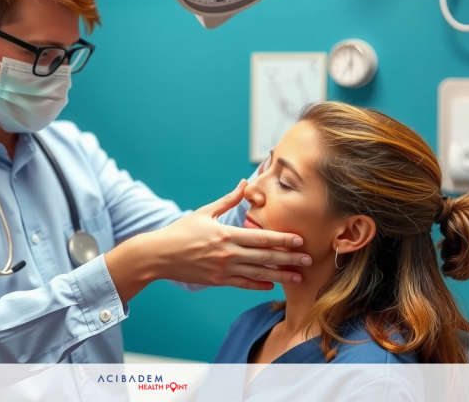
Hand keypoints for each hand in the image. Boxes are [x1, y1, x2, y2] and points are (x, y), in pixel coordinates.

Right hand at [146, 179, 309, 289]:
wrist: (159, 255)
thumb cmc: (181, 231)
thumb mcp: (204, 212)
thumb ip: (228, 200)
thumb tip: (244, 184)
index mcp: (226, 234)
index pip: (261, 237)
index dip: (283, 239)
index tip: (300, 239)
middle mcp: (228, 253)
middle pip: (265, 257)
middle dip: (289, 258)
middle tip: (309, 259)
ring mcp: (223, 269)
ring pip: (258, 274)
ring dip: (280, 275)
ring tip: (298, 277)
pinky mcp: (217, 281)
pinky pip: (243, 284)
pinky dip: (258, 285)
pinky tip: (271, 285)